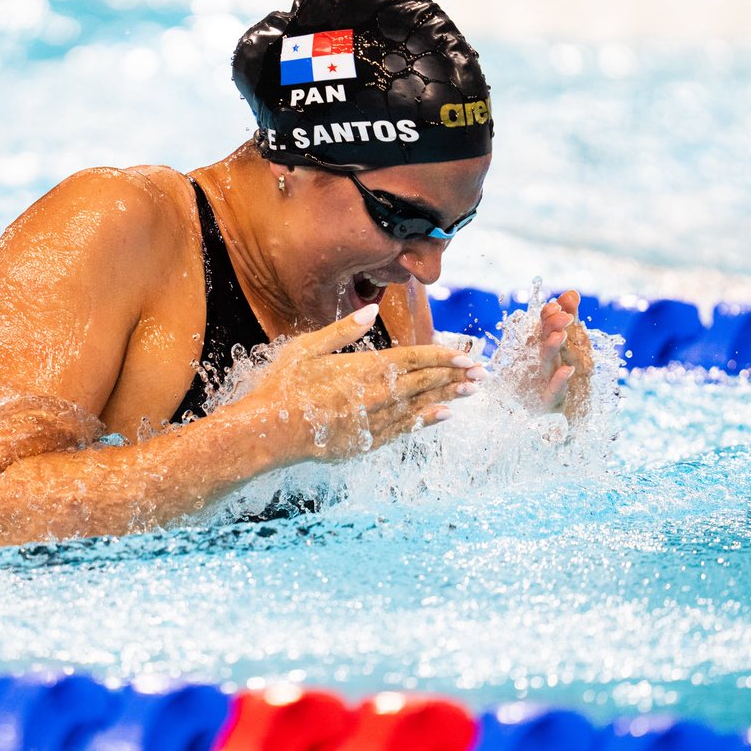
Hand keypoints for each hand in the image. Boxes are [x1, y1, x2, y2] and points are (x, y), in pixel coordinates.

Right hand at [239, 304, 482, 461]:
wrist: (269, 432)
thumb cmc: (283, 387)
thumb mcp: (307, 348)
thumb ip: (343, 330)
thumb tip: (370, 310)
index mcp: (362, 368)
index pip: (412, 359)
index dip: (441, 358)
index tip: (465, 356)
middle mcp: (374, 394)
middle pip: (423, 383)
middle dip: (454, 377)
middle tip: (482, 374)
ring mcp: (371, 420)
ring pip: (418, 406)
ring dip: (446, 397)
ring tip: (471, 392)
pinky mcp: (365, 441)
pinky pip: (403, 429)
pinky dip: (425, 421)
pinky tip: (443, 416)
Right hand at [536, 289, 593, 416]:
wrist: (570, 425)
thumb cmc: (570, 382)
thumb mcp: (577, 348)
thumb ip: (571, 321)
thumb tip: (571, 292)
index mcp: (547, 352)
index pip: (544, 329)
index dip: (548, 316)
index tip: (556, 304)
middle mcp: (542, 367)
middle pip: (543, 344)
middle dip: (550, 328)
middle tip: (562, 316)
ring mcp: (543, 386)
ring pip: (545, 365)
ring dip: (550, 349)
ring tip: (560, 335)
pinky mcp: (548, 407)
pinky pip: (552, 394)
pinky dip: (558, 382)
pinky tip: (567, 370)